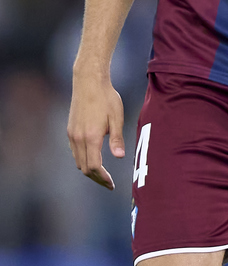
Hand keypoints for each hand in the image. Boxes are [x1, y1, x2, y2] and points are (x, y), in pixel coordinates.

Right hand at [67, 75, 124, 189]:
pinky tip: (94, 157)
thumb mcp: (116, 116)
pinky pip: (75, 152)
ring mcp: (72, 134)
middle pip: (84, 168)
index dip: (102, 178)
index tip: (111, 184)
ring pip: (78, 161)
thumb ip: (117, 138)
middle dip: (96, 178)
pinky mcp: (70, 130)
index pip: (94, 167)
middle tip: (108, 183)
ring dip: (89, 170)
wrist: (88, 82)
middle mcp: (78, 138)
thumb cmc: (106, 97)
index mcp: (91, 137)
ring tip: (102, 173)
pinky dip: (83, 159)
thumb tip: (119, 157)